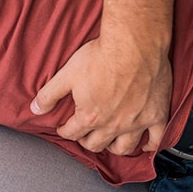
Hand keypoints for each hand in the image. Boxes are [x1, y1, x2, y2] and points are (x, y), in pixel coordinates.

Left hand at [30, 37, 171, 154]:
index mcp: (90, 116)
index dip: (64, 130)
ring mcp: (137, 122)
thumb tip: (35, 109)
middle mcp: (113, 124)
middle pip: (96, 144)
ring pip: (124, 148)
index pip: (72, 133)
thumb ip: (49, 94)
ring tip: (109, 141)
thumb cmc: (102, 56)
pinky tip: (145, 144)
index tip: (64, 128)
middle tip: (84, 134)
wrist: (134, 44)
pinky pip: (156, 140)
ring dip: (114, 147)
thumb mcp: (67, 74)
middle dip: (86, 141)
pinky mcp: (157, 115)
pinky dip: (150, 146)